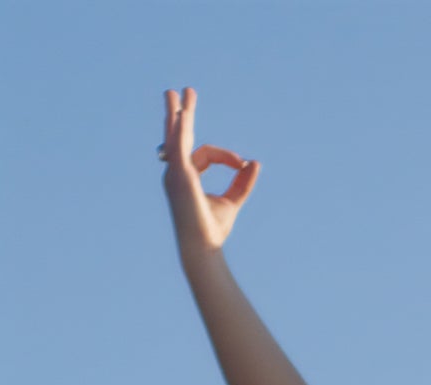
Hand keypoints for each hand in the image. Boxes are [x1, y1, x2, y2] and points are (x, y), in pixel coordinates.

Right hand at [159, 86, 259, 256]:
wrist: (203, 247)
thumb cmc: (213, 230)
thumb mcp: (232, 201)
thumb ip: (242, 182)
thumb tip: (255, 162)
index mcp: (186, 175)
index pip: (205, 153)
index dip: (227, 157)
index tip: (242, 163)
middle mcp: (176, 171)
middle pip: (178, 135)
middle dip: (182, 113)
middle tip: (182, 91)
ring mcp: (174, 172)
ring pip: (175, 136)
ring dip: (177, 113)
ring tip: (175, 92)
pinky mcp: (179, 176)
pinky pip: (178, 147)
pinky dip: (179, 131)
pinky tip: (179, 115)